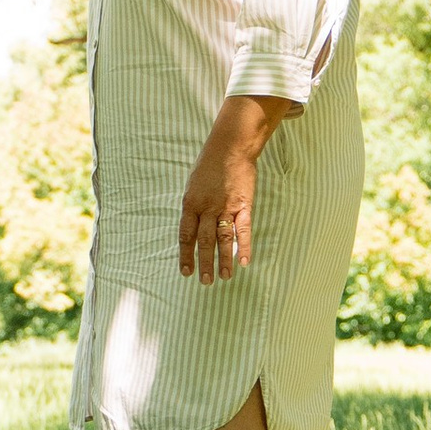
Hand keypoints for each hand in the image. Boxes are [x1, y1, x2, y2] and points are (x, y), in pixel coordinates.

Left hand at [178, 134, 259, 283]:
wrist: (230, 147)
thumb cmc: (209, 166)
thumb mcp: (193, 186)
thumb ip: (193, 208)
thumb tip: (193, 230)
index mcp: (190, 203)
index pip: (186, 236)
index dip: (186, 255)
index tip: (186, 272)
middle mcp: (206, 208)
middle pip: (205, 241)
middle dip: (204, 263)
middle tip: (205, 282)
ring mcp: (225, 207)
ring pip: (223, 239)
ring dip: (224, 260)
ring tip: (224, 278)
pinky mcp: (243, 204)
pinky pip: (243, 229)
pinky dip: (244, 246)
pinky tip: (244, 262)